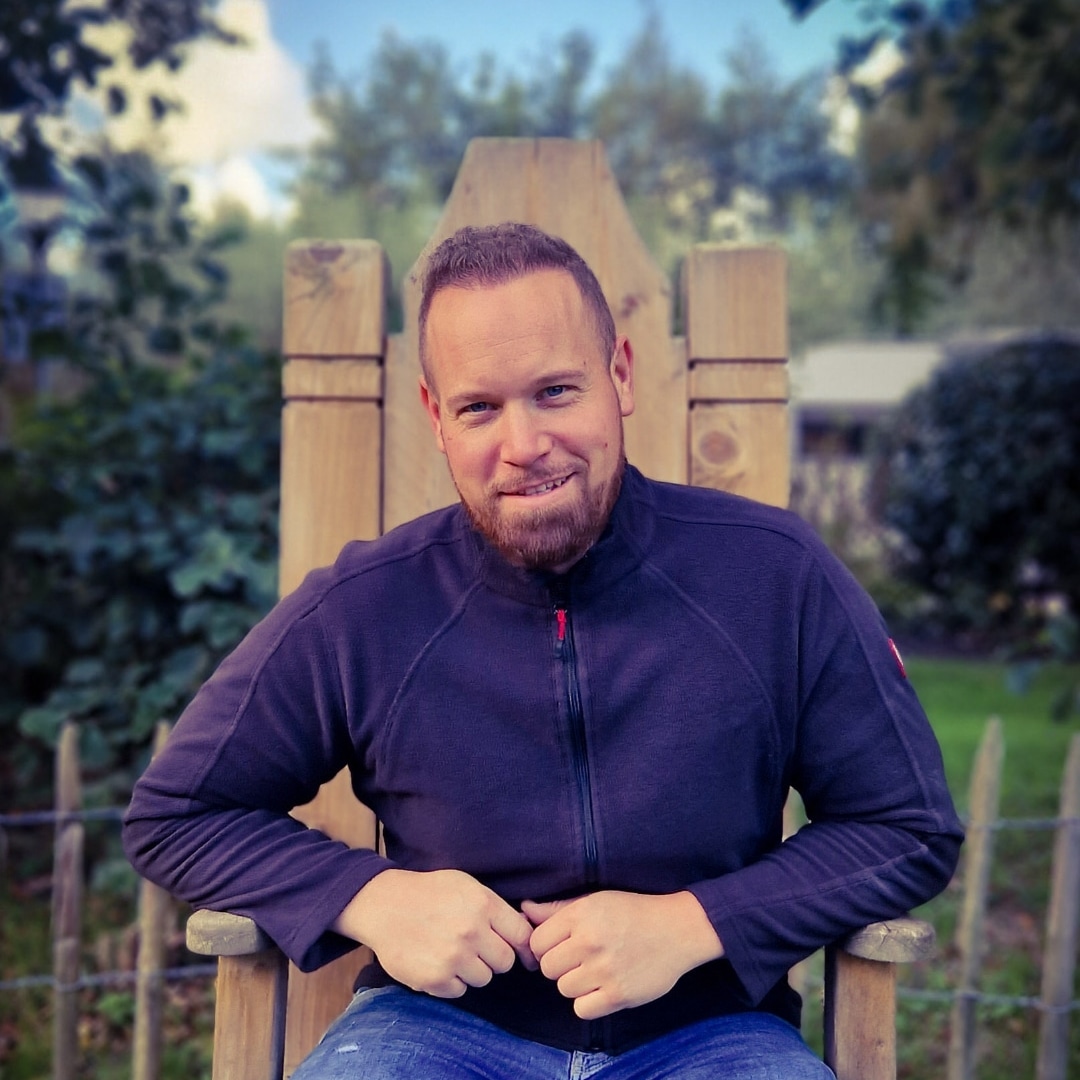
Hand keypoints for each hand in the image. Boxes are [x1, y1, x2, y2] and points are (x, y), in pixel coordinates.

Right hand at [334, 868, 536, 997]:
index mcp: (483, 904)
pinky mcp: (434, 978)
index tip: (520, 951)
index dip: (523, 946)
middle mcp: (471, 931)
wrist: (384, 906)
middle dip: (494, 957)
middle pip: (505, 962)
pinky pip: (459, 991)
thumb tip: (526, 932)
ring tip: (452, 951)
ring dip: (472, 970)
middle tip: (476, 947)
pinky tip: (437, 962)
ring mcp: (452, 957)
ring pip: (483, 978)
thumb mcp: (467, 886)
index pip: (522, 936)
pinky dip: (451, 981)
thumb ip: (496, 908)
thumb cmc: (429, 893)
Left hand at [522, 891, 722, 1019]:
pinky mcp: (619, 995)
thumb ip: (557, 909)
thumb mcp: (595, 901)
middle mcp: (590, 941)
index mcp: (581, 915)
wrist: (678, 929)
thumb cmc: (633, 912)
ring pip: (563, 989)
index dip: (546, 946)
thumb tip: (524, 910)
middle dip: (560, 965)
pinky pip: (582, 1009)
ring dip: (575, 984)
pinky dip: (589, 1002)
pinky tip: (603, 987)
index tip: (561, 946)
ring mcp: (604, 970)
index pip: (537, 942)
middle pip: (548, 968)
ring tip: (595, 971)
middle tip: (580, 959)